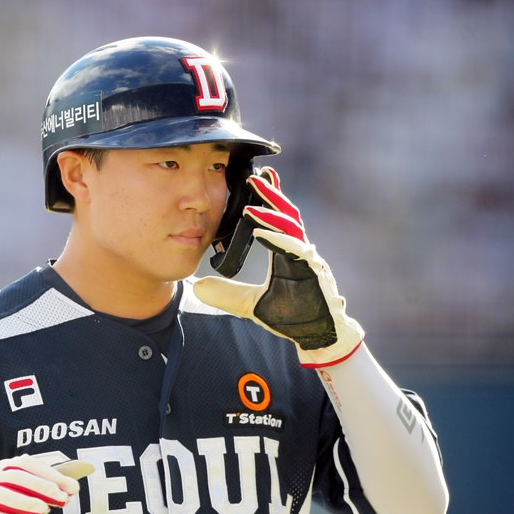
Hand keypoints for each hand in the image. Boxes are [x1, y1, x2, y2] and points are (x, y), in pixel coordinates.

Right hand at [0, 454, 92, 513]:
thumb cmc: (14, 505)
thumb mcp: (35, 490)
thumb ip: (58, 480)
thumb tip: (89, 467)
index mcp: (7, 466)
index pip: (28, 464)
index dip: (52, 475)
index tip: (73, 489)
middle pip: (14, 475)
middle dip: (41, 487)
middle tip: (63, 500)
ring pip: (0, 494)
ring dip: (25, 502)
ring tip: (45, 512)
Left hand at [194, 167, 363, 367]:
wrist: (315, 337)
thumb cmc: (291, 317)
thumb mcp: (249, 305)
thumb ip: (227, 294)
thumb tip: (198, 287)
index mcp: (288, 253)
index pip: (278, 220)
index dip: (269, 200)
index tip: (256, 180)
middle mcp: (300, 251)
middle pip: (286, 215)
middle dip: (271, 194)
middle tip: (254, 177)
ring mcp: (308, 260)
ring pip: (290, 227)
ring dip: (271, 212)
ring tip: (252, 202)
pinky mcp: (313, 272)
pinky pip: (295, 250)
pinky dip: (278, 239)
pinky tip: (260, 231)